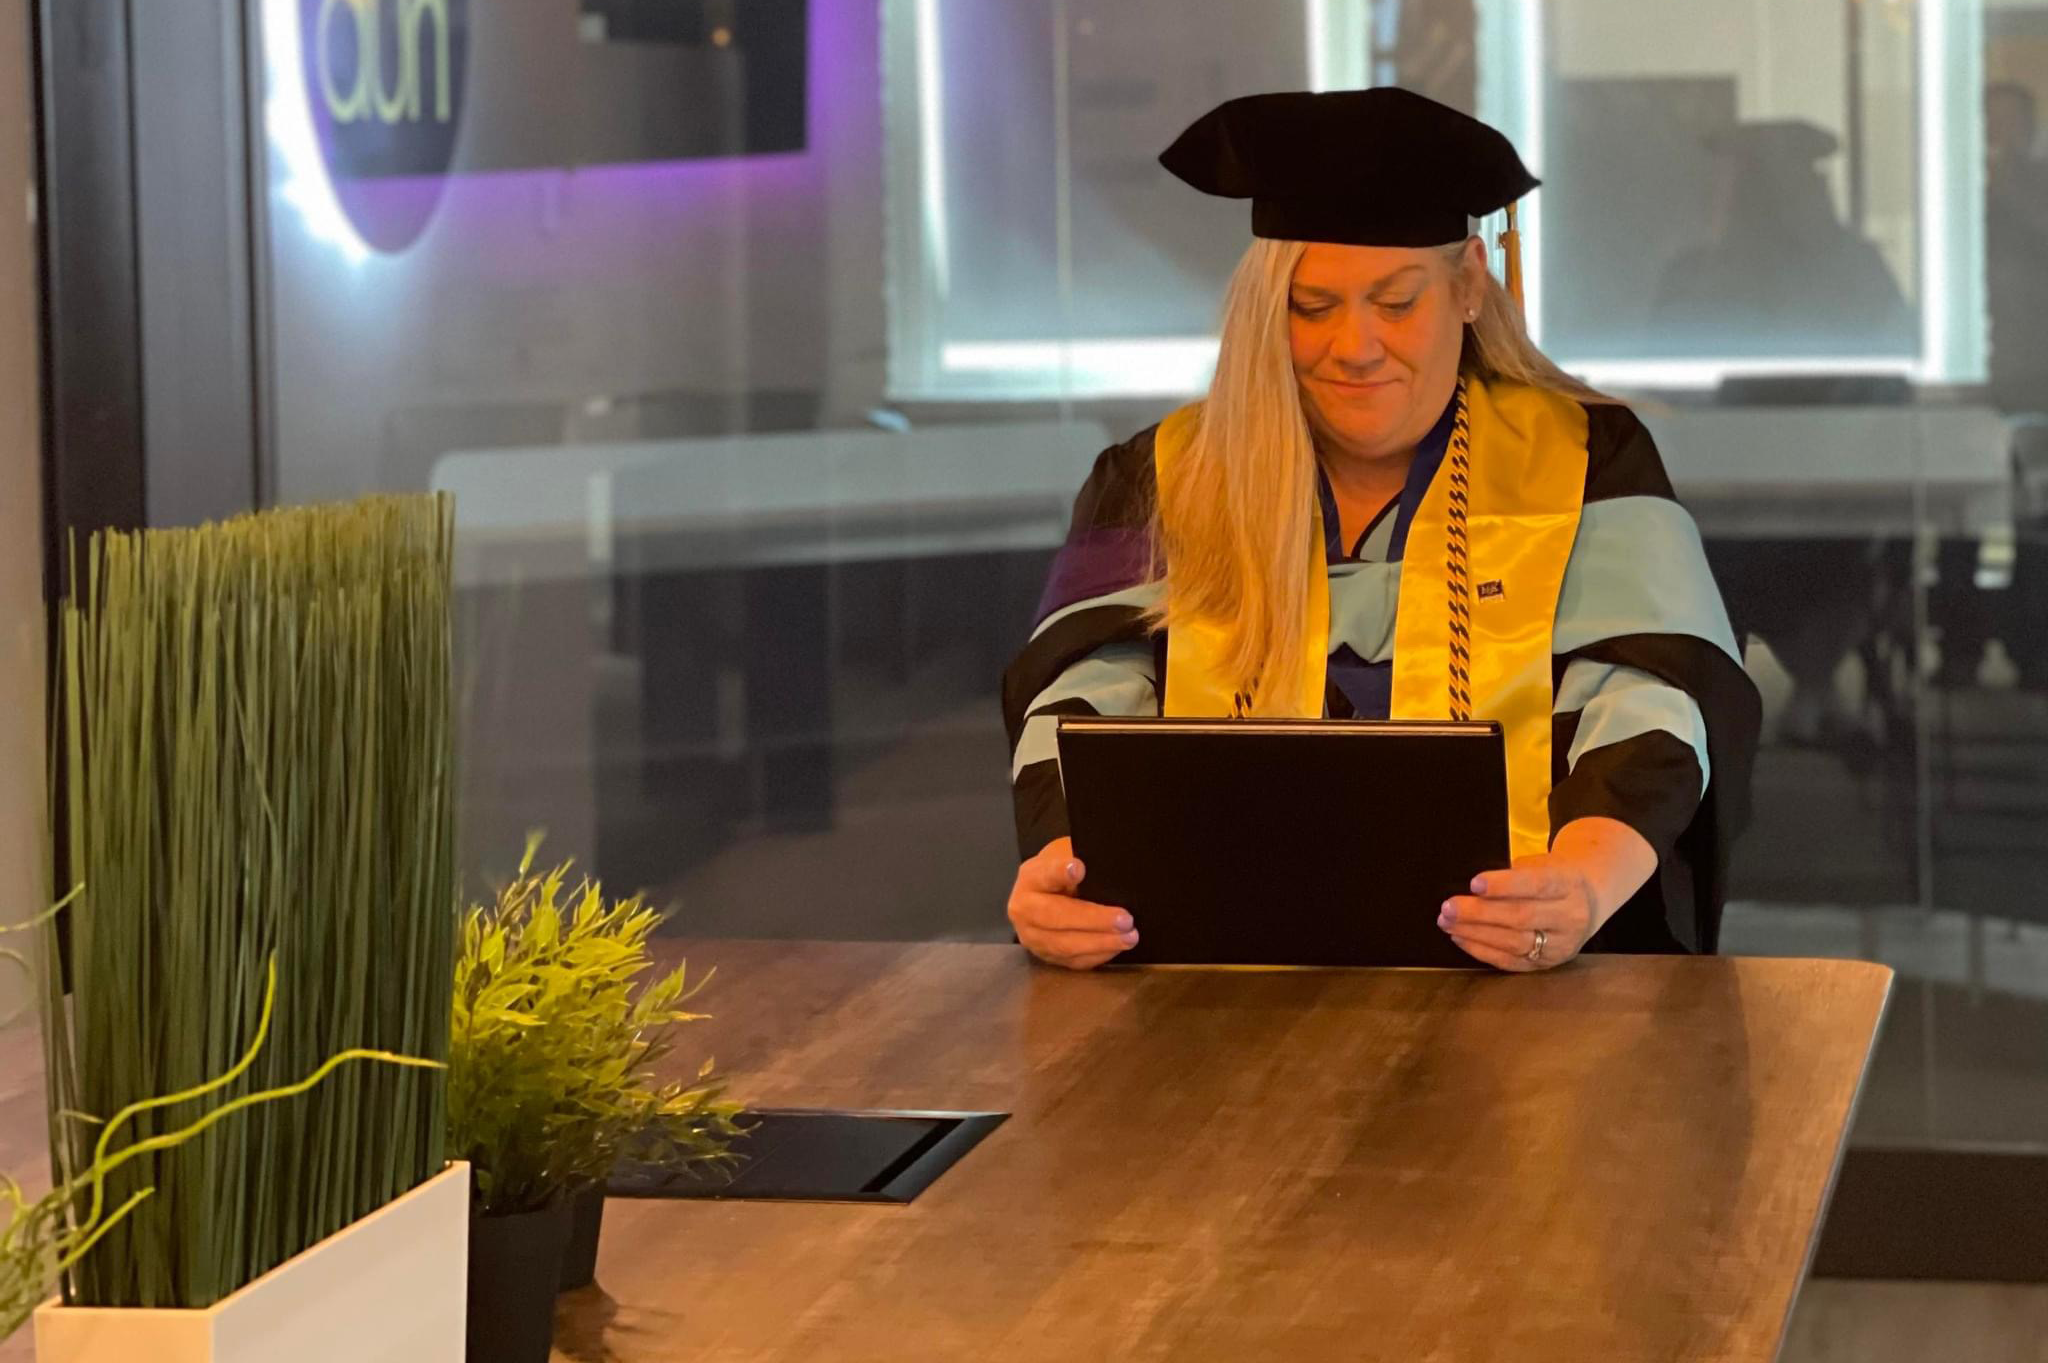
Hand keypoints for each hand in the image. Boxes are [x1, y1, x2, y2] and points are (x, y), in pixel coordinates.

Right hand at [1007, 837, 1138, 970]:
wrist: (1047, 893)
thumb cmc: (1064, 872)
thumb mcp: (1068, 856)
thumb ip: (1080, 860)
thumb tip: (1108, 868)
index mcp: (1030, 878)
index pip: (1045, 874)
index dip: (1060, 872)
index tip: (1080, 869)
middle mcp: (1024, 909)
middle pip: (1055, 916)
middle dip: (1093, 920)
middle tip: (1124, 919)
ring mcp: (1032, 936)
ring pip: (1064, 945)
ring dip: (1100, 942)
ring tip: (1128, 937)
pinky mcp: (1046, 956)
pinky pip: (1073, 960)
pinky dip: (1098, 955)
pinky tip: (1117, 947)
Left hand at [1437, 853, 1598, 971]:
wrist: (1589, 900)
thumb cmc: (1555, 877)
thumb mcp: (1544, 864)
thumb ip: (1515, 873)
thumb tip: (1471, 888)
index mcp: (1569, 885)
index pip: (1536, 885)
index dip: (1504, 885)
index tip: (1474, 883)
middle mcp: (1570, 917)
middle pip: (1521, 917)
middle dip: (1479, 913)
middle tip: (1448, 907)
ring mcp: (1560, 945)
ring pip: (1514, 942)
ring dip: (1475, 933)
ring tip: (1448, 923)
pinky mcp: (1547, 964)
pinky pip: (1511, 961)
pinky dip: (1482, 950)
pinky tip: (1461, 938)